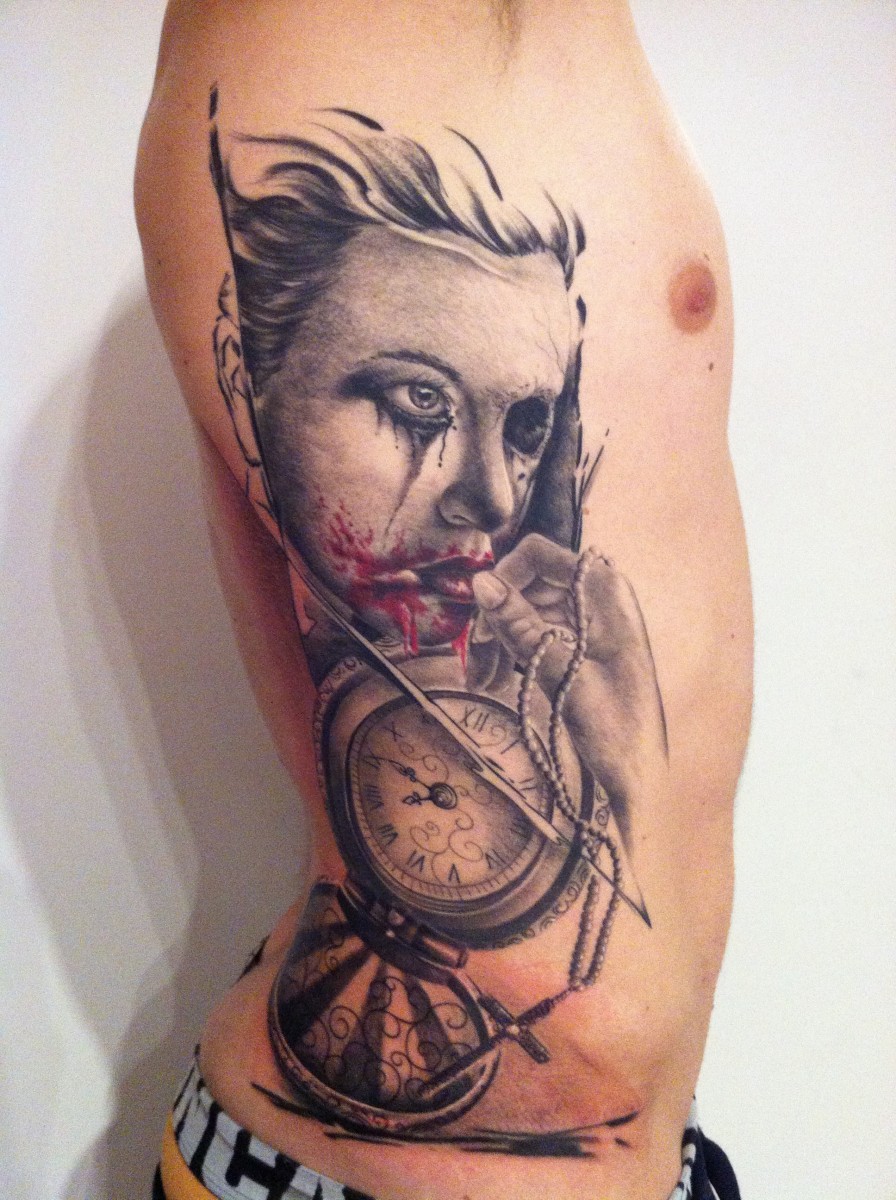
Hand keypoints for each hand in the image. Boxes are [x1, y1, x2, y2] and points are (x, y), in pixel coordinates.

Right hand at [469, 534, 666, 844]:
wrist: (642, 778)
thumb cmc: (614, 729)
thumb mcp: (560, 674)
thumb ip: (520, 625)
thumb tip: (480, 582)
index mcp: (605, 592)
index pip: (539, 555)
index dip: (504, 577)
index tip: (481, 617)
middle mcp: (598, 596)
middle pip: (528, 583)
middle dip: (496, 618)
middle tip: (474, 663)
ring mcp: (589, 620)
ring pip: (526, 610)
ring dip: (498, 640)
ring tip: (480, 683)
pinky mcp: (580, 644)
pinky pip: (536, 632)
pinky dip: (512, 653)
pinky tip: (494, 683)